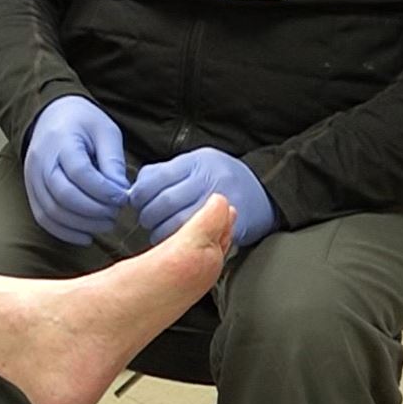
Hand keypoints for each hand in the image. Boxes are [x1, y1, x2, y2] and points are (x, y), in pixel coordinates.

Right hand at [23, 96, 130, 244]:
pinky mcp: (31, 191)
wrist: (52, 114)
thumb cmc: (83, 122)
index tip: (123, 198)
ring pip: (52, 211)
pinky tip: (86, 236)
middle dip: (94, 210)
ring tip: (106, 223)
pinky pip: (43, 218)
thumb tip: (122, 193)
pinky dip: (64, 232)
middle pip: (64, 195)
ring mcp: (32, 177)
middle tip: (116, 213)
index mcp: (61, 140)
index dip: (104, 190)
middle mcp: (41, 160)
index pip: (80, 172)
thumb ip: (113, 161)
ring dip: (82, 224)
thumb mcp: (106, 131)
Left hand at [128, 147, 276, 248]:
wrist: (265, 190)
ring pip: (177, 223)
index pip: (155, 179)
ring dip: (160, 232)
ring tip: (158, 231)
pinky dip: (180, 242)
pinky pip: (197, 237)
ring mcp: (219, 204)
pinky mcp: (228, 225)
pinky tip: (176, 241)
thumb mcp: (197, 161)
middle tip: (146, 219)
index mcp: (196, 163)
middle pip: (165, 202)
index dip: (140, 194)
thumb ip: (169, 171)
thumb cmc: (225, 176)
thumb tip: (138, 187)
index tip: (137, 202)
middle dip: (148, 215)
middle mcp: (207, 181)